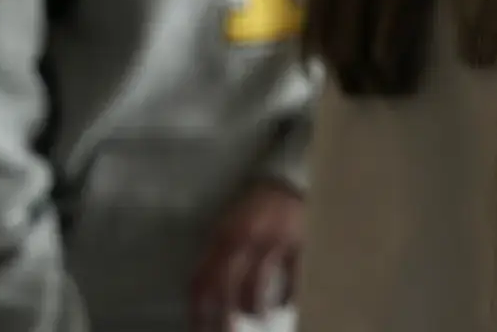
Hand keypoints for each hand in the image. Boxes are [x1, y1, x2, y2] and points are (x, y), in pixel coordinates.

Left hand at [188, 180, 303, 331]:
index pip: (202, 280)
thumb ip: (216, 253)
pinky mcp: (298, 244)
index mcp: (222, 238)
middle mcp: (243, 242)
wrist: (287, 180)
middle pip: (225, 291)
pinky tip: (286, 301)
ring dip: (254, 308)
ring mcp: (271, 244)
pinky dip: (287, 294)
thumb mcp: (226, 226)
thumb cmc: (252, 208)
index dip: (198, 309)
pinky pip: (292, 278)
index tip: (199, 328)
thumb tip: (205, 290)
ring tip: (258, 315)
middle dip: (223, 319)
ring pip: (256, 289)